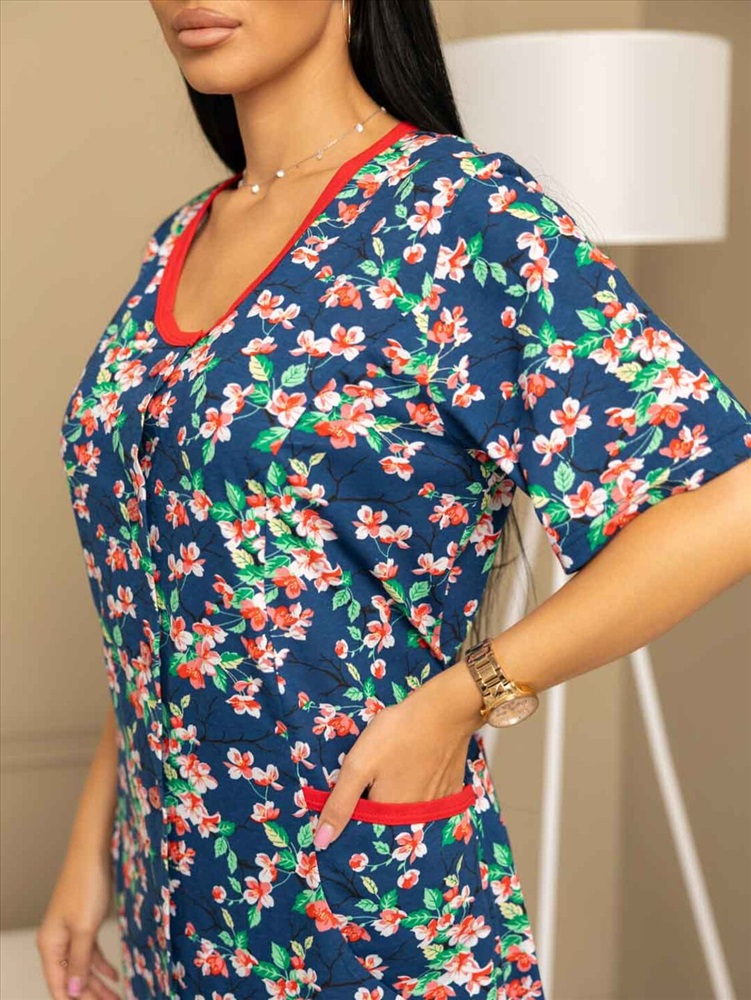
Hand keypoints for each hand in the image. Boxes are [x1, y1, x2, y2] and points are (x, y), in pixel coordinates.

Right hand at [36, 845, 119, 999]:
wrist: (93, 852)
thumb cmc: (86, 885)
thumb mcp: (84, 928)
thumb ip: (79, 961)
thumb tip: (72, 991)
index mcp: (50, 944)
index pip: (58, 985)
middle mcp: (57, 941)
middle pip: (72, 978)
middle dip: (92, 994)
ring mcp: (70, 931)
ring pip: (83, 965)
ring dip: (99, 982)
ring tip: (118, 996)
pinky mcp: (84, 922)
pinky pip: (90, 951)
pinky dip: (101, 963)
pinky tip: (115, 975)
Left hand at [312, 658, 483, 849]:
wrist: (445, 710)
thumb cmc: (397, 734)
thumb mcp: (359, 765)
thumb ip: (340, 803)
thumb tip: (322, 842)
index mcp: (391, 817)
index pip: (366, 830)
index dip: (353, 818)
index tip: (350, 798)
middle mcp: (417, 819)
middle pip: (389, 821)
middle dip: (377, 806)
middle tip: (373, 779)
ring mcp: (438, 805)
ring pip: (410, 809)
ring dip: (400, 797)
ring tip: (393, 772)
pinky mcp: (451, 790)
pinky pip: (430, 799)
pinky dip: (421, 789)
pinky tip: (415, 769)